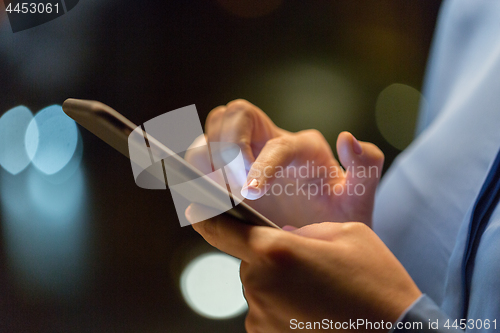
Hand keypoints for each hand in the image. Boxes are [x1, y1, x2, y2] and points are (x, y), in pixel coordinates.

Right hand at [185, 99, 383, 227]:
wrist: (320, 233)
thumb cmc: (338, 217)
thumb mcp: (358, 198)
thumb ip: (366, 167)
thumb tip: (347, 138)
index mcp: (302, 147)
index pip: (277, 143)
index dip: (260, 163)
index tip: (250, 193)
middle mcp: (271, 141)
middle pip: (235, 114)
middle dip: (226, 146)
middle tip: (229, 186)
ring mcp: (246, 153)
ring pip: (213, 127)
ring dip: (205, 154)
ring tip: (208, 188)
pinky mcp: (228, 170)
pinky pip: (201, 155)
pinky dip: (194, 169)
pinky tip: (198, 196)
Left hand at [186, 205, 421, 332]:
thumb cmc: (375, 282)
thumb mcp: (346, 232)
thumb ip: (303, 230)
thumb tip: (281, 237)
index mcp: (275, 251)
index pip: (220, 229)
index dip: (205, 215)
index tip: (194, 207)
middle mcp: (260, 285)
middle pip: (249, 261)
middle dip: (271, 257)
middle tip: (307, 265)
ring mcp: (262, 318)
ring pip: (259, 288)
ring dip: (278, 284)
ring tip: (316, 292)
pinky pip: (266, 312)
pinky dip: (283, 308)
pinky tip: (312, 310)